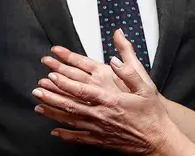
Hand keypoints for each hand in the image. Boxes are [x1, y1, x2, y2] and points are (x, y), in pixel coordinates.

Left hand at [33, 29, 194, 154]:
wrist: (158, 141)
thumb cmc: (152, 113)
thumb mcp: (145, 86)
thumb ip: (129, 68)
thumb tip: (115, 54)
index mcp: (111, 99)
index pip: (82, 90)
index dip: (65, 83)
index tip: (51, 75)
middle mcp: (102, 115)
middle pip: (71, 105)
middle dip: (52, 96)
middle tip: (37, 89)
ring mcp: (99, 130)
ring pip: (70, 121)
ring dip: (53, 113)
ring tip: (38, 106)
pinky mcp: (100, 141)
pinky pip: (78, 138)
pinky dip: (64, 135)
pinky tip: (54, 132)